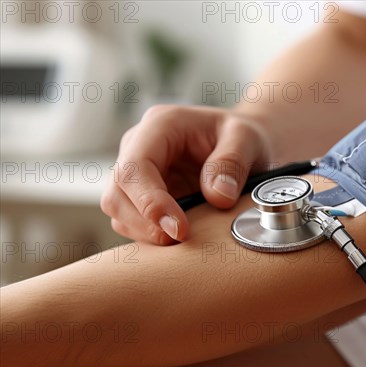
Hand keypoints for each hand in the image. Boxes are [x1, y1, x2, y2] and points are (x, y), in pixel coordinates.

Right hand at [101, 105, 272, 244]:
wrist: (245, 144)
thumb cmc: (243, 137)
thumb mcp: (247, 140)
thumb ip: (232, 164)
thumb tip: (218, 197)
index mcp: (160, 126)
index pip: (135, 169)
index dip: (151, 203)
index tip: (180, 230)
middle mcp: (138, 147)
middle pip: (117, 194)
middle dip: (145, 225)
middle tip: (182, 239)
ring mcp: (137, 173)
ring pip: (119, 212)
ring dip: (146, 233)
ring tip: (185, 238)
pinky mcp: (142, 196)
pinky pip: (133, 222)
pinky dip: (151, 235)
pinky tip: (179, 236)